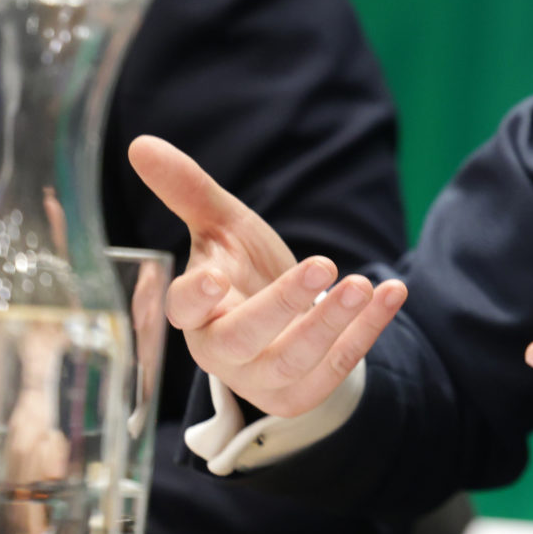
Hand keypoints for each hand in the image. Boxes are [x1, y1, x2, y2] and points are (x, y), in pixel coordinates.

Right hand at [127, 136, 405, 416]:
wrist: (284, 321)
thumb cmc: (242, 269)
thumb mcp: (221, 226)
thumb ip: (187, 189)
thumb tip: (140, 142)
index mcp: (196, 312)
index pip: (183, 309)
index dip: (194, 297)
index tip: (213, 276)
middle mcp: (223, 351)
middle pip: (242, 339)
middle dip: (282, 304)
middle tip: (324, 263)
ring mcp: (263, 377)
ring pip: (294, 361)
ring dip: (331, 322)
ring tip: (362, 283)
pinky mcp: (304, 391)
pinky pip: (338, 366)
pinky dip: (368, 331)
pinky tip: (392, 292)